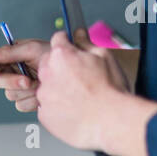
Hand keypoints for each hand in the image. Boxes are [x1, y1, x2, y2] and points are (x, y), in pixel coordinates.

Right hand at [0, 38, 49, 111]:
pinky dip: (32, 100)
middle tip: (27, 80)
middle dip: (13, 81)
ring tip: (40, 83)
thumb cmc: (55, 55)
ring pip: (10, 95)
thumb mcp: (32, 49)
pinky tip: (42, 93)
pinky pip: (21, 105)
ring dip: (25, 91)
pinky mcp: (28, 100)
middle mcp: (15, 71)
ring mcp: (21, 87)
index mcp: (13, 57)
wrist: (73, 73)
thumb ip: (8, 52)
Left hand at [35, 29, 131, 150]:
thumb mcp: (104, 57)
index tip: (71, 49)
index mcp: (61, 55)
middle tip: (80, 78)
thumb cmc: (111, 91)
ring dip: (58, 89)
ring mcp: (44, 95)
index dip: (67, 44)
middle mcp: (47, 73)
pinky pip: (48, 107)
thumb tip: (79, 33)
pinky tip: (74, 110)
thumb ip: (86, 42)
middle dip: (61, 67)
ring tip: (79, 98)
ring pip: (47, 86)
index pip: (57, 39)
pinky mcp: (45, 115)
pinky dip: (58, 108)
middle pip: (48, 63)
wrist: (112, 122)